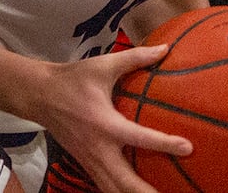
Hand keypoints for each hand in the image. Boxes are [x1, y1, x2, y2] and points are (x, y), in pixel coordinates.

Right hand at [38, 45, 192, 192]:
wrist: (39, 95)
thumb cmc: (73, 79)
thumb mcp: (103, 65)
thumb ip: (135, 58)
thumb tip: (165, 49)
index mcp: (105, 123)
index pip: (139, 137)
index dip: (164, 143)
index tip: (188, 147)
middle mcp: (98, 148)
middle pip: (125, 182)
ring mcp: (90, 160)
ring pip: (113, 190)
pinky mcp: (85, 164)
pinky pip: (105, 186)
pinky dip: (120, 192)